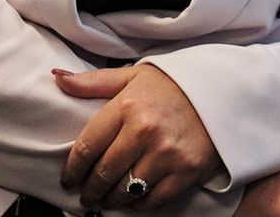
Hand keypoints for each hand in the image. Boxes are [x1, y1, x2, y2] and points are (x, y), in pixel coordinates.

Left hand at [53, 63, 221, 210]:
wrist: (221, 90)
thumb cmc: (172, 83)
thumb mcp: (132, 76)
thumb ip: (94, 82)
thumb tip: (58, 78)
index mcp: (127, 104)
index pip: (88, 145)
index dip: (73, 168)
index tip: (68, 178)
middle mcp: (145, 130)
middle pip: (104, 173)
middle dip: (89, 189)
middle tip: (85, 195)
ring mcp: (166, 153)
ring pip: (126, 190)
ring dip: (112, 199)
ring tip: (106, 198)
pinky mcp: (186, 171)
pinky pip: (153, 199)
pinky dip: (139, 204)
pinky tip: (133, 199)